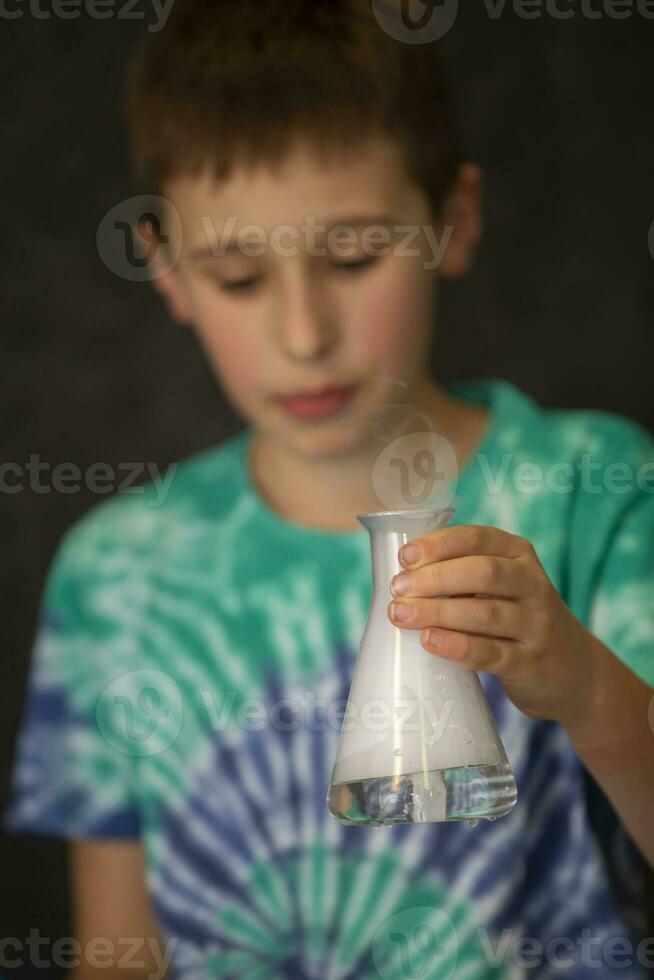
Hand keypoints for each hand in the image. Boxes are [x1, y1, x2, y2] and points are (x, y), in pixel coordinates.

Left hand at [387, 523, 598, 731]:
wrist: (574, 670)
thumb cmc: (517, 618)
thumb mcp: (503, 585)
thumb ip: (464, 575)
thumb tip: (401, 575)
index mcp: (519, 555)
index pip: (478, 538)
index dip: (439, 545)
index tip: (405, 557)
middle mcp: (532, 584)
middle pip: (483, 572)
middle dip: (435, 578)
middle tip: (398, 589)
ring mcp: (535, 624)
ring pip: (485, 613)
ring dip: (437, 612)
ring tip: (401, 615)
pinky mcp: (530, 662)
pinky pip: (491, 652)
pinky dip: (457, 646)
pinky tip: (429, 641)